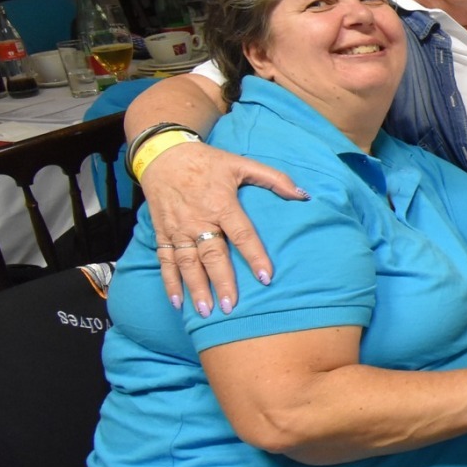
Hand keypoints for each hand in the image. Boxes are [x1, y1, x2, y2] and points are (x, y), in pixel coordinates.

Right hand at [140, 141, 304, 316]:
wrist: (163, 154)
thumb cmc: (208, 162)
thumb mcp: (241, 164)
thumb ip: (274, 179)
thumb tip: (303, 194)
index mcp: (221, 203)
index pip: (241, 234)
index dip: (254, 255)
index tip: (265, 277)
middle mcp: (198, 219)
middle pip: (212, 254)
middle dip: (221, 281)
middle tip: (230, 306)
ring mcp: (178, 228)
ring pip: (187, 262)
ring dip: (195, 288)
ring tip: (205, 311)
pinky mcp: (162, 233)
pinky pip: (165, 260)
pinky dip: (169, 281)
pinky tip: (176, 302)